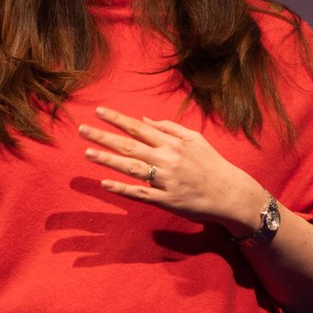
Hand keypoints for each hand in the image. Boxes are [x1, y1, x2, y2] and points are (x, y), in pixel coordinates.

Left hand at [78, 107, 262, 235]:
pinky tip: (105, 183)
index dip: (117, 120)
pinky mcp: (166, 200)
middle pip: (129, 146)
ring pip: (131, 168)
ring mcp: (165, 180)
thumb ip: (170, 128)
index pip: (138, 128)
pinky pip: (140, 193)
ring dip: (107, 160)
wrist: (231, 193)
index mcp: (172, 143)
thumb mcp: (195, 139)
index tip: (98, 111)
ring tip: (87, 153)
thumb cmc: (212, 164)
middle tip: (82, 130)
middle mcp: (167, 159)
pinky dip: (122, 188)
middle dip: (104, 137)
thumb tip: (145, 121)